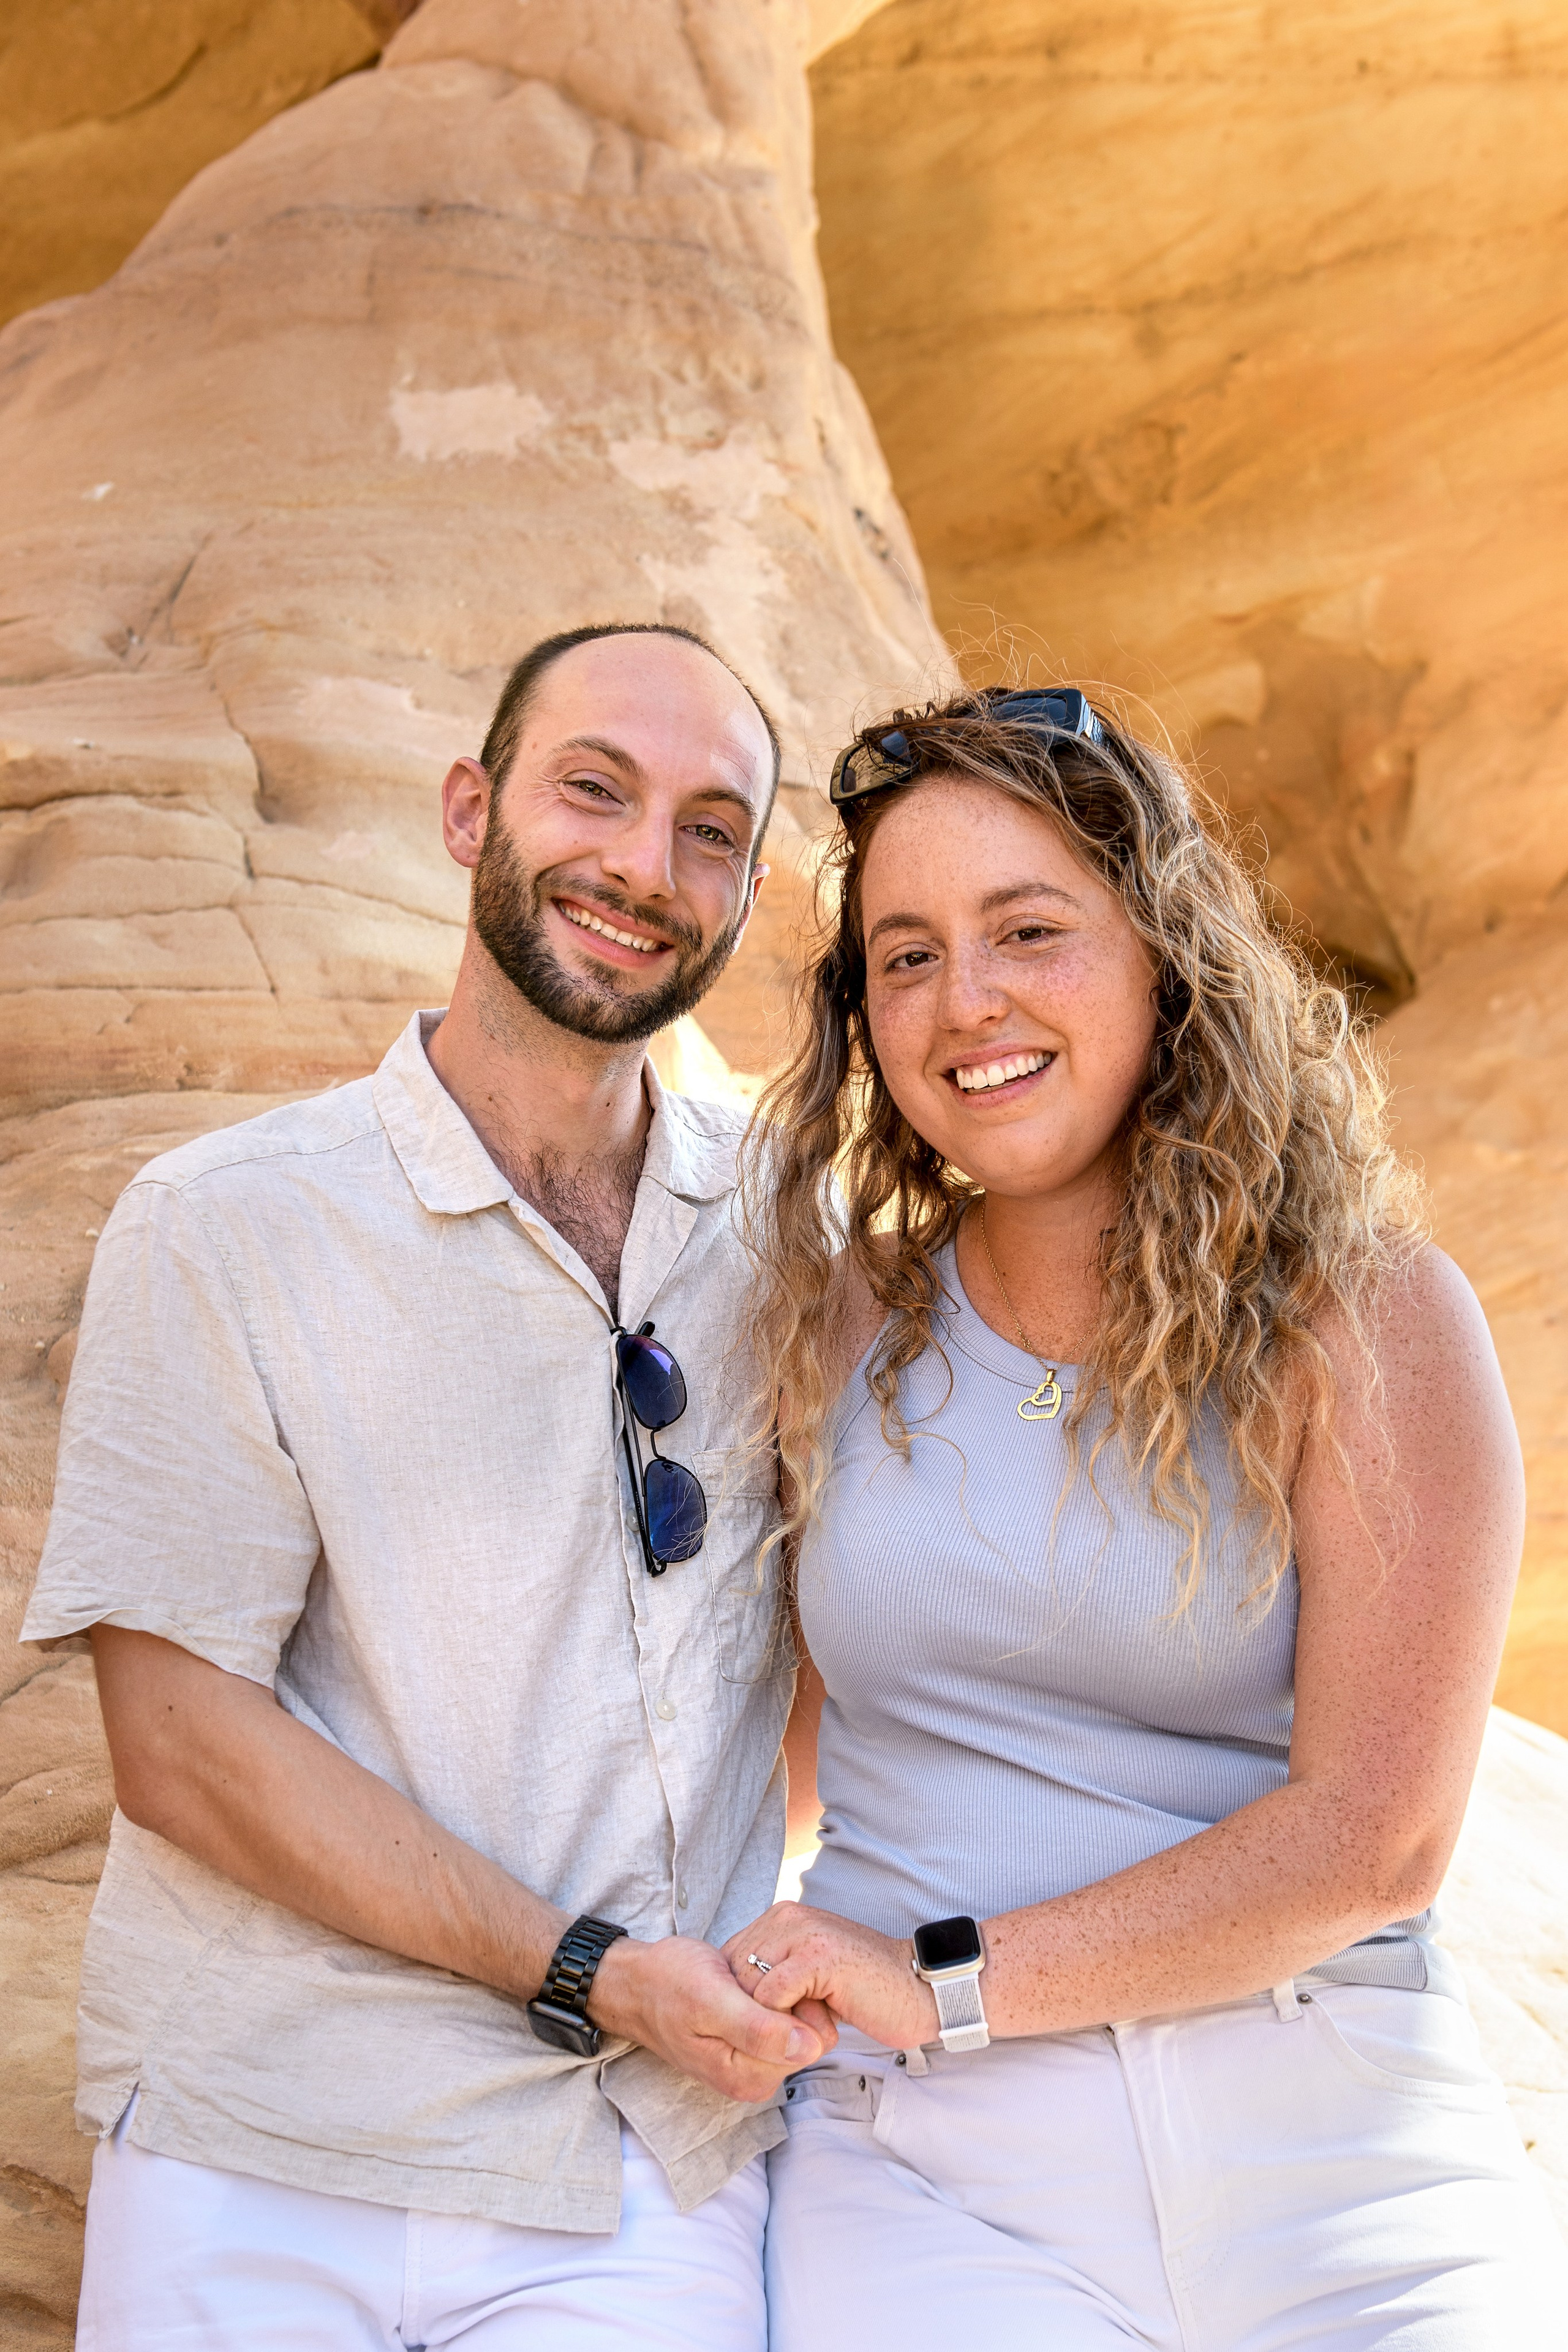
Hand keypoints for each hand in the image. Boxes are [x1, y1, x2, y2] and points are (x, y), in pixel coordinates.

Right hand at [586, 1933, 829, 2102]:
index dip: (797, 2004)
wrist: (640, 1982)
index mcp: (745, 2078)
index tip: (768, 1980)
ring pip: (795, 2030)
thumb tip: (811, 2047)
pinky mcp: (747, 2048)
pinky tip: (746, 1987)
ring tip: (744, 1982)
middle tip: (751, 1978)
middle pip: (805, 2041)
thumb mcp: (711, 1998)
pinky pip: (779, 2024)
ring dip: (779, 1999)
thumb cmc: (669, 1983)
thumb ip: (759, 2029)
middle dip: (789, 2003)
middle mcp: (751, 2081)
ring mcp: (750, 2066)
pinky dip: (770, 2000)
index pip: (807, 2046)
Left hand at [722, 1903, 939, 2051]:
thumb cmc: (864, 1990)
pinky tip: (818, 2027)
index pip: (726, 1963)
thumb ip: (774, 1976)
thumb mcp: (808, 1977)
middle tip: (785, 2034)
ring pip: (746, 1988)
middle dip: (748, 2015)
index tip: (762, 2028)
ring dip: (767, 2022)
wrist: (919, 1989)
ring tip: (805, 2029)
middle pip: (730, 1976)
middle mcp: (786, 1917)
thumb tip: (733, 2003)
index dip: (737, 2003)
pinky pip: (770, 1997)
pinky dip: (783, 2023)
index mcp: (781, 1918)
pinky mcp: (817, 1956)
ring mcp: (802, 1932)